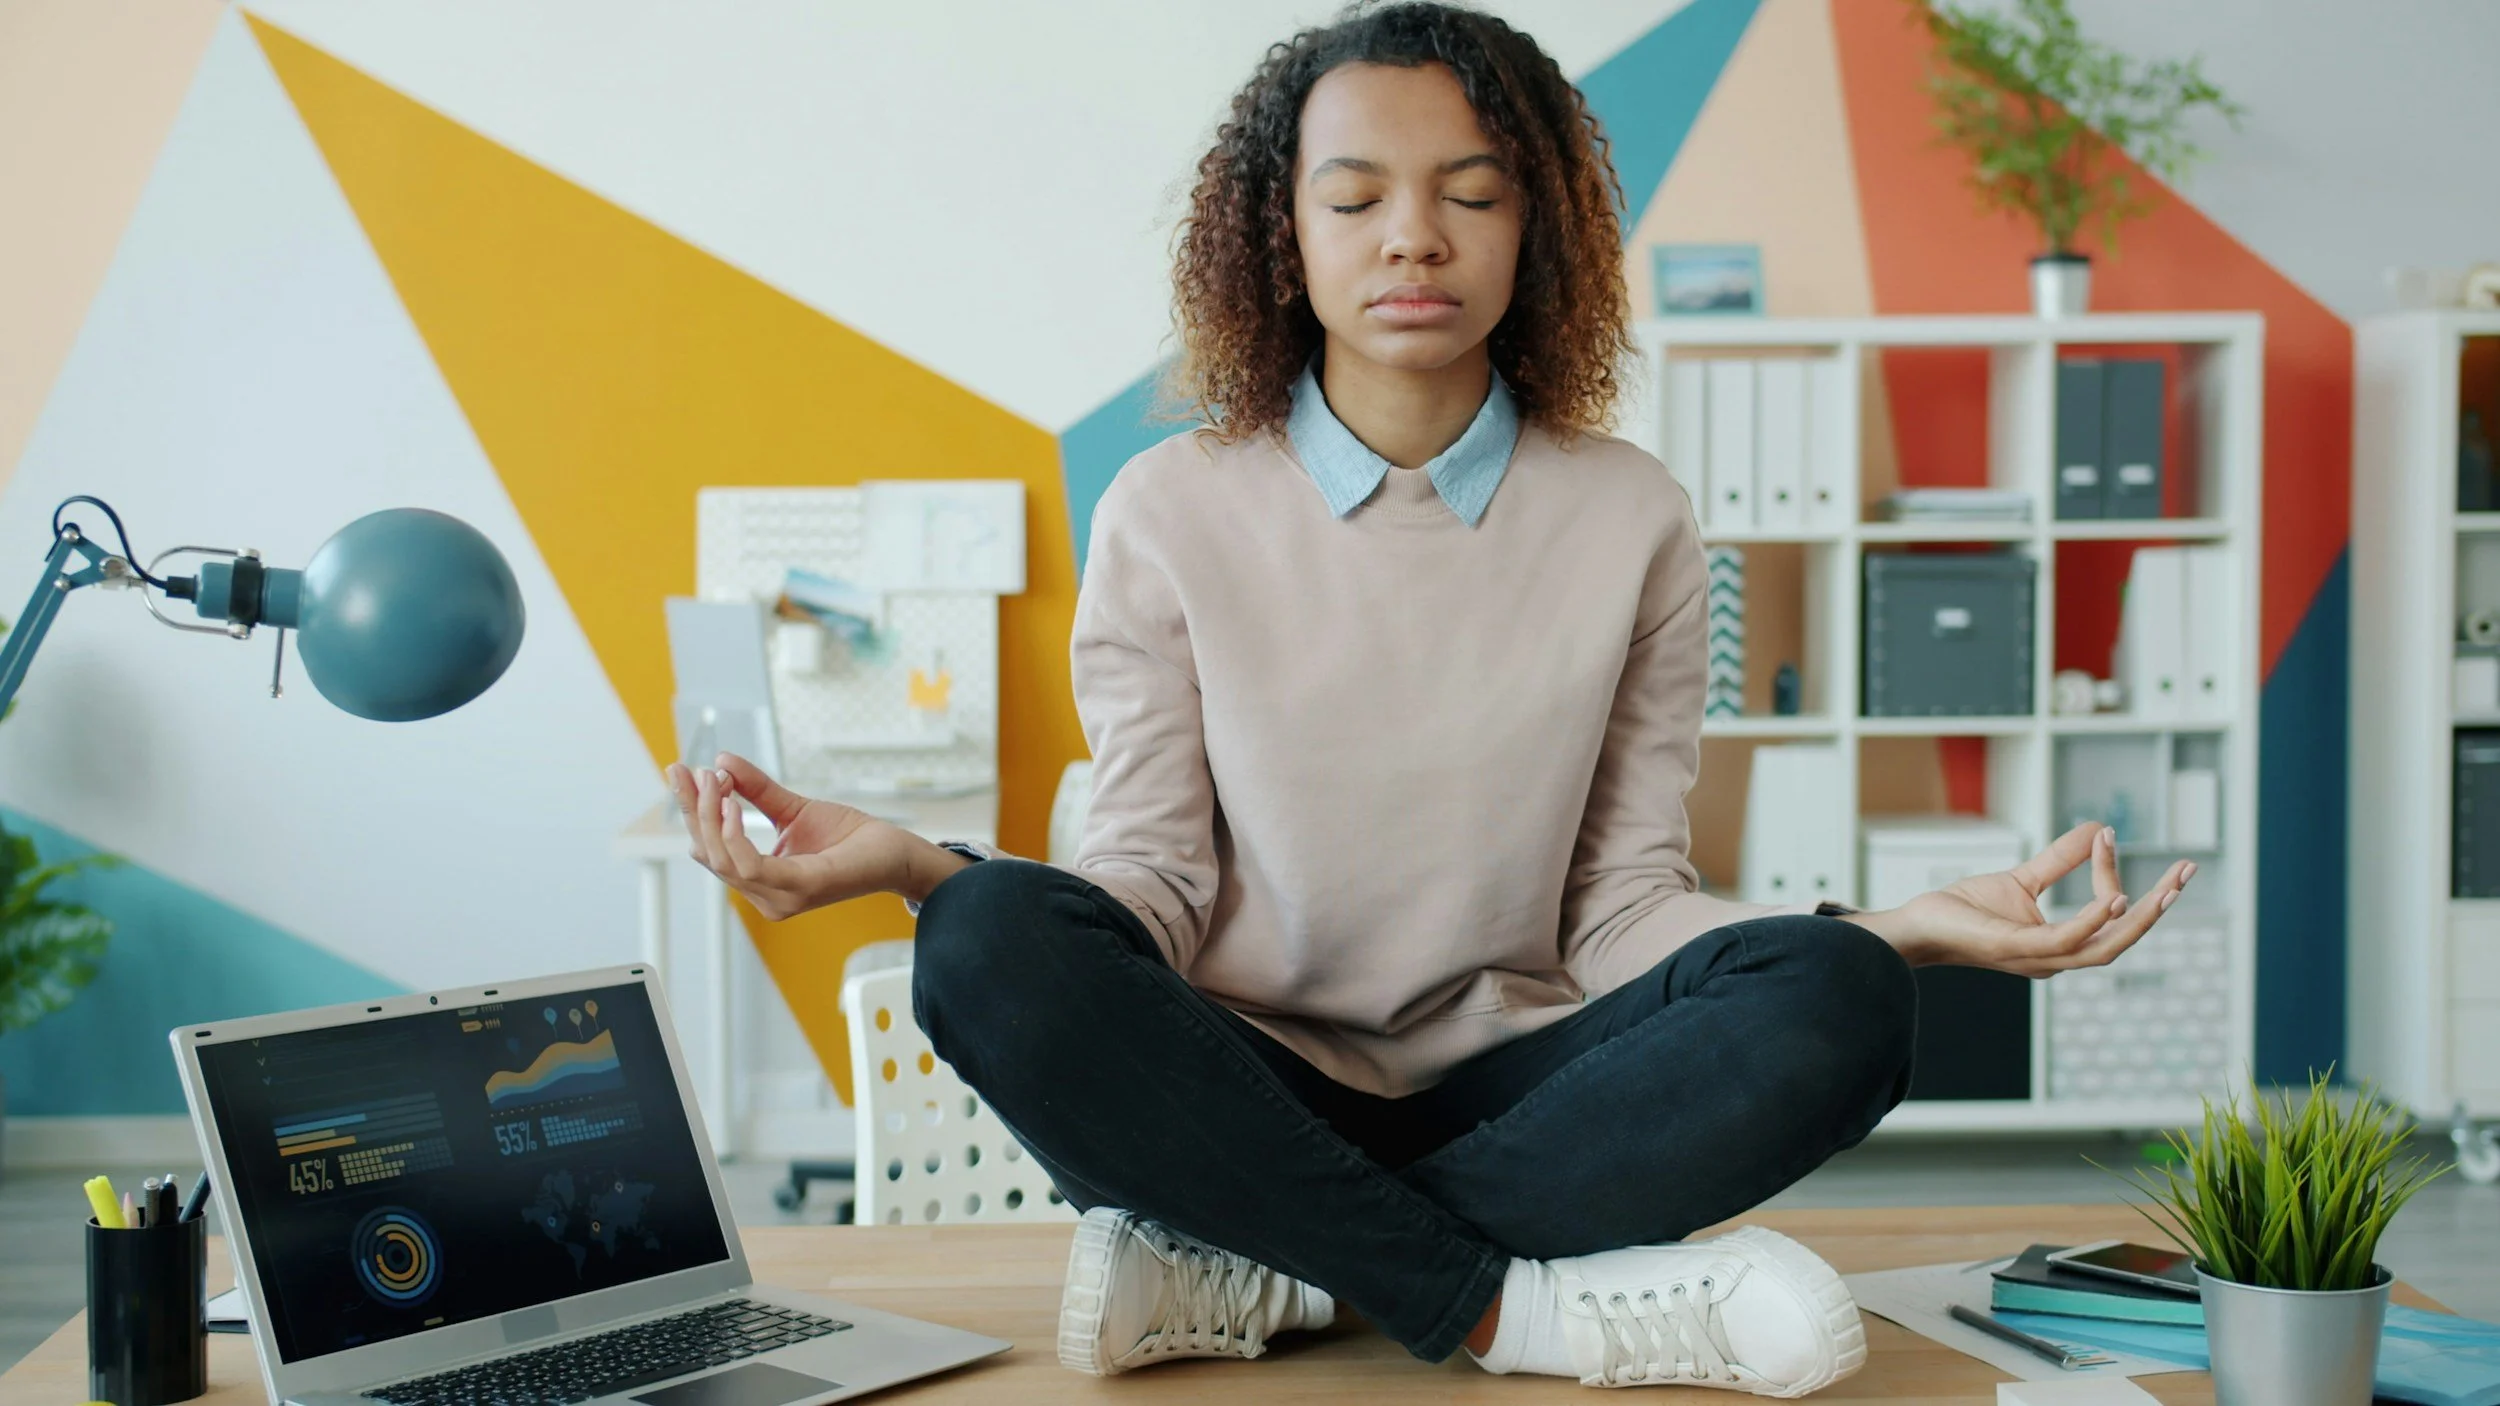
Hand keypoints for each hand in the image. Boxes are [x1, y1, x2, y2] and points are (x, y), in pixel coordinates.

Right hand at [663, 753, 921, 919]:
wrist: (893, 850)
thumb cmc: (848, 836)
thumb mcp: (792, 807)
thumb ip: (756, 790)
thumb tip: (721, 761)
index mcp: (759, 880)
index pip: (710, 848)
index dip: (691, 810)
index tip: (681, 772)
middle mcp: (764, 896)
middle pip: (708, 853)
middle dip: (693, 810)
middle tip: (690, 771)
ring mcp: (779, 898)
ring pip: (722, 860)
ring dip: (710, 817)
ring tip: (713, 781)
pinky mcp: (798, 889)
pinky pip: (749, 865)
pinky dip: (734, 834)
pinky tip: (731, 806)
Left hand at [1844, 822, 2193, 976]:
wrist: (1918, 925)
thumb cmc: (1965, 911)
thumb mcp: (2023, 878)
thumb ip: (2059, 860)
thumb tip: (2099, 829)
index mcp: (2060, 943)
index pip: (2106, 914)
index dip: (2113, 875)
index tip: (2107, 836)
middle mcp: (2056, 957)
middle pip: (2122, 940)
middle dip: (2159, 908)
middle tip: (2188, 872)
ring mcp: (2037, 958)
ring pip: (2104, 947)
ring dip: (2139, 919)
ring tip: (2167, 888)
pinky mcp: (2016, 950)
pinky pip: (2066, 941)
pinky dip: (2092, 921)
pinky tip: (2113, 898)